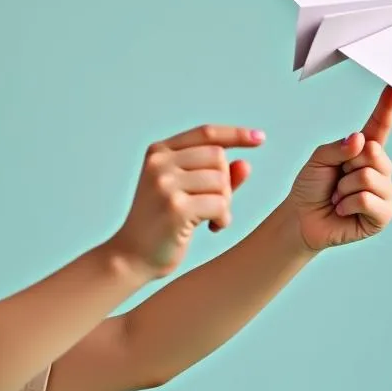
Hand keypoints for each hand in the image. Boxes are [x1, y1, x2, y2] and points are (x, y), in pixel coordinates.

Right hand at [113, 124, 265, 277]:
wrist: (132, 256)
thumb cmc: (161, 225)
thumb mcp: (186, 193)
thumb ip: (215, 177)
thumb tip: (245, 164)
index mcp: (158, 153)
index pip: (206, 134)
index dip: (235, 134)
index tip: (259, 138)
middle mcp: (159, 163)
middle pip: (218, 157)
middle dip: (225, 182)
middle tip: (213, 205)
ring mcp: (165, 184)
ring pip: (221, 181)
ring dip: (224, 203)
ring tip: (210, 218)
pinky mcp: (176, 207)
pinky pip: (220, 204)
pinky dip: (223, 218)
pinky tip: (211, 228)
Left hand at [286, 86, 391, 251]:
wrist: (301, 218)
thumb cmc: (310, 187)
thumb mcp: (318, 160)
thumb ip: (337, 147)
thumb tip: (361, 140)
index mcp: (364, 152)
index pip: (380, 126)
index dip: (387, 107)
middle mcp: (380, 169)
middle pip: (374, 154)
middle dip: (347, 166)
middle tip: (336, 179)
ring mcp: (384, 192)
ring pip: (369, 178)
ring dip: (344, 188)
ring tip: (337, 197)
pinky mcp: (382, 214)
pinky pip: (368, 200)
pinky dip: (347, 204)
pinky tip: (342, 210)